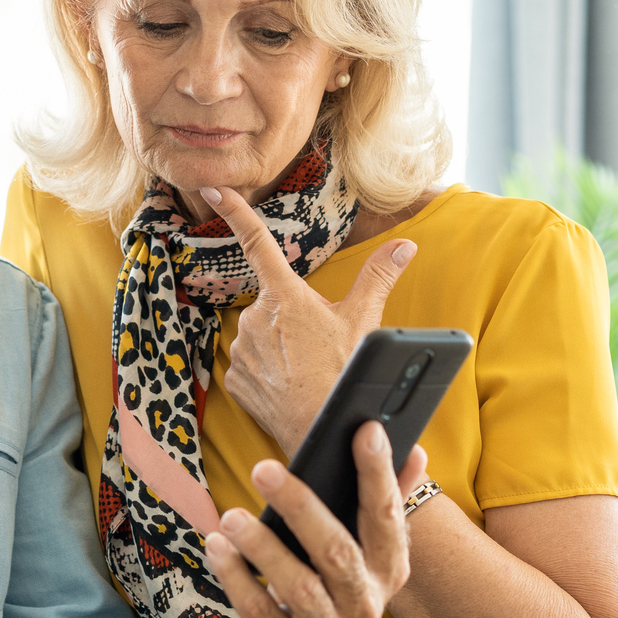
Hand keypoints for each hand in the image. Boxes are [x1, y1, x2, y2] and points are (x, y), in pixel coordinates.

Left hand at [204, 421, 420, 617]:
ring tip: (231, 517)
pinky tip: (218, 548)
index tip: (365, 429)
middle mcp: (366, 606)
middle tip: (263, 469)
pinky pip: (260, 613)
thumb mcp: (358, 551)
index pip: (388, 517)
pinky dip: (236, 577)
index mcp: (389, 571)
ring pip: (299, 588)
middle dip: (301, 507)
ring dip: (263, 547)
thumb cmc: (324, 587)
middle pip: (338, 553)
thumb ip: (384, 504)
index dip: (379, 474)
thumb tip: (417, 452)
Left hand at [205, 185, 415, 456]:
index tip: (213, 187)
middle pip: (271, 303)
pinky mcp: (235, 378)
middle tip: (316, 345)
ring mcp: (241, 348)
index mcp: (285, 295)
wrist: (320, 429)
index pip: (257, 241)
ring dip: (278, 346)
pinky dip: (267, 371)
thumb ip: (380, 276)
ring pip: (259, 335)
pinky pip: (249, 364)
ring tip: (305, 369)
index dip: (235, 211)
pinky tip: (287, 385)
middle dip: (290, 317)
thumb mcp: (364, 321)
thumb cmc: (343, 373)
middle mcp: (255, 317)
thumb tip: (404, 246)